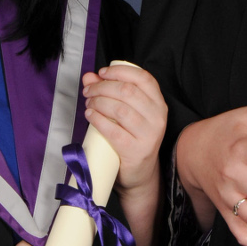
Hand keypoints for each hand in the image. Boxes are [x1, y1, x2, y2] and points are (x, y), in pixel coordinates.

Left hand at [82, 63, 166, 197]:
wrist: (139, 173)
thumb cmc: (132, 137)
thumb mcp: (125, 112)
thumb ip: (109, 91)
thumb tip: (88, 77)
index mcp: (158, 102)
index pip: (143, 78)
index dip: (120, 71)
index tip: (102, 73)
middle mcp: (157, 116)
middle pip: (127, 91)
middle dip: (102, 87)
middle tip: (88, 91)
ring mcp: (149, 134)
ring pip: (120, 109)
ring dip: (98, 102)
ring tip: (88, 104)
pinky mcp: (136, 150)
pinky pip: (114, 130)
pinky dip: (98, 120)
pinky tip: (90, 115)